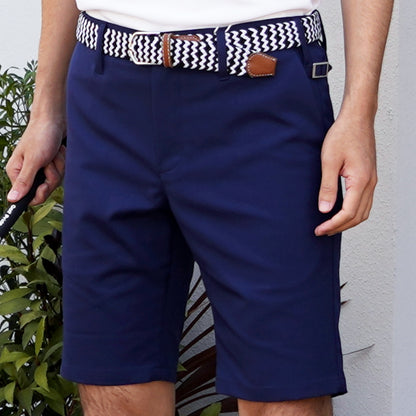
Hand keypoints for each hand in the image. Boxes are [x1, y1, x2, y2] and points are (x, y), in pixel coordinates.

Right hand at [6, 118, 65, 205]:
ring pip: (55, 180)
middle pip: (45, 189)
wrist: (54, 119)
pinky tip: (59, 151)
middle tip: (49, 162)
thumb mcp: (33, 160)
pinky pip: (62, 171)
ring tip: (53, 153)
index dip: (40, 193)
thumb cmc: (41, 135)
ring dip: (58, 166)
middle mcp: (28, 172)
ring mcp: (41, 168)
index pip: (29, 197)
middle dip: (52, 176)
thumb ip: (24, 181)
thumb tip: (12, 198)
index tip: (45, 184)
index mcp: (17, 172)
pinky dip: (63, 161)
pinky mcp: (52, 163)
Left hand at [314, 114, 377, 235]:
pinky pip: (364, 202)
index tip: (319, 230)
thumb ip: (327, 187)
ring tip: (330, 225)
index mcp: (360, 181)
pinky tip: (340, 212)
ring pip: (363, 211)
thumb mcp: (329, 161)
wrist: (357, 119)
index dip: (333, 225)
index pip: (348, 213)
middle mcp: (370, 183)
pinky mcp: (368, 177)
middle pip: (358, 216)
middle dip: (340, 227)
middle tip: (322, 231)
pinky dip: (353, 212)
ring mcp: (371, 180)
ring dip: (347, 221)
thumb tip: (324, 209)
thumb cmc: (343, 135)